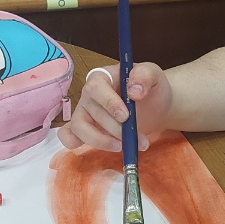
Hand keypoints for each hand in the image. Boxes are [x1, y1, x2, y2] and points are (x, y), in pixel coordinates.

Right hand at [58, 61, 172, 151]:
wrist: (155, 106)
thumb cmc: (150, 88)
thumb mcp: (154, 75)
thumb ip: (145, 75)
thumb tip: (133, 91)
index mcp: (102, 77)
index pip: (95, 88)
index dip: (108, 103)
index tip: (126, 116)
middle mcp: (89, 95)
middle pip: (92, 113)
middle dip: (116, 130)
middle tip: (139, 140)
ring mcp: (84, 113)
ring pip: (80, 128)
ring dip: (102, 141)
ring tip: (124, 147)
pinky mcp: (85, 130)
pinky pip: (69, 136)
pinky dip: (73, 143)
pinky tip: (88, 148)